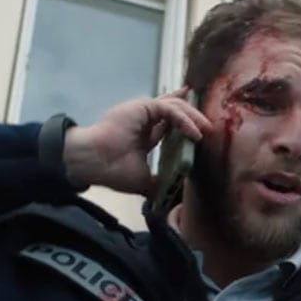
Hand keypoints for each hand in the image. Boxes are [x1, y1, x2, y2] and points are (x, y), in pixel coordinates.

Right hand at [62, 88, 210, 195]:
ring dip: (193, 117)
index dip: (184, 124)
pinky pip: (170, 109)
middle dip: (192, 115)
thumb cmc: (112, 171)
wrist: (93, 162)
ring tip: (206, 129)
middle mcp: (143, 119)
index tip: (199, 128)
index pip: (167, 124)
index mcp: (142, 135)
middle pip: (174, 109)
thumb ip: (159, 182)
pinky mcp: (143, 107)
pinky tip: (194, 133)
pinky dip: (184, 119)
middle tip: (208, 125)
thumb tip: (175, 194)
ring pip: (175, 106)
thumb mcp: (143, 180)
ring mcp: (142, 111)